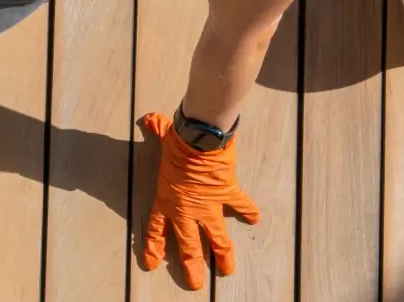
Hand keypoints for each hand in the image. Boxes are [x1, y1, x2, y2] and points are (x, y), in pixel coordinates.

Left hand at [138, 112, 260, 289]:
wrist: (200, 139)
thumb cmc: (177, 140)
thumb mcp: (162, 137)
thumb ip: (156, 130)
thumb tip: (148, 119)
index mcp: (167, 201)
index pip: (156, 231)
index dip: (154, 249)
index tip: (152, 264)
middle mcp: (186, 211)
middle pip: (189, 248)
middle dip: (192, 269)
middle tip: (195, 284)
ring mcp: (209, 207)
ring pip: (217, 240)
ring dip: (223, 257)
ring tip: (227, 271)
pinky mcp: (228, 196)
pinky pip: (241, 206)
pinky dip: (249, 212)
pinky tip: (255, 220)